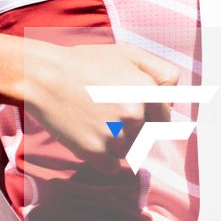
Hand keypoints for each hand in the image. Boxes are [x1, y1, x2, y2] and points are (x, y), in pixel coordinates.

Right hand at [22, 42, 179, 159]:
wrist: (44, 76)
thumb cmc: (85, 63)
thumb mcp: (128, 53)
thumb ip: (161, 72)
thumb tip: (176, 98)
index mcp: (148, 90)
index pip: (165, 117)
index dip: (149, 112)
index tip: (128, 105)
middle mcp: (135, 115)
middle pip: (146, 136)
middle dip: (131, 127)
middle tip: (104, 109)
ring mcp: (116, 136)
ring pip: (128, 151)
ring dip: (115, 142)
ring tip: (92, 119)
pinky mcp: (96, 153)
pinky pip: (110, 166)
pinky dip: (100, 156)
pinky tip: (85, 134)